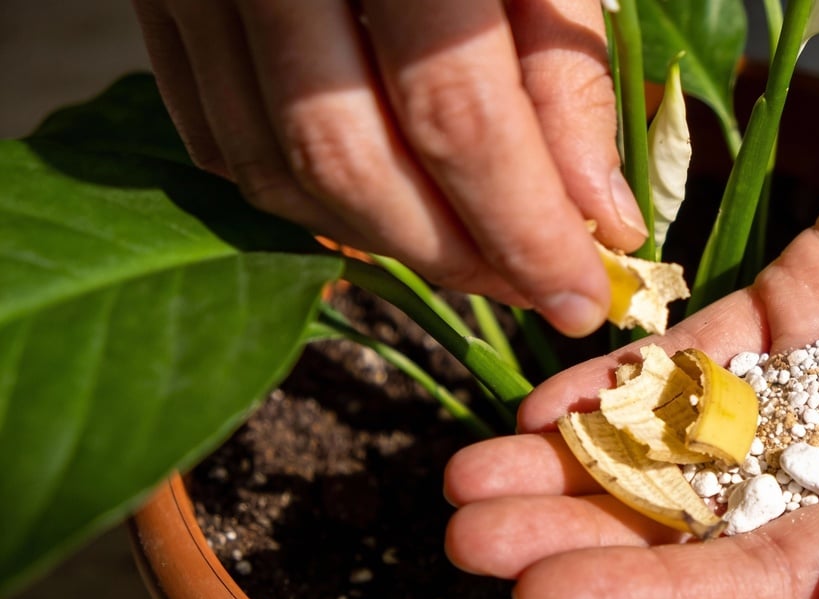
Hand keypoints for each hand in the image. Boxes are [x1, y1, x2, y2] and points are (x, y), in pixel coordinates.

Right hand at [131, 0, 647, 335]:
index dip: (524, 229)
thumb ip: (565, 74)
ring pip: (271, 166)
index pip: (456, 117)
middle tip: (532, 286)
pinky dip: (301, 193)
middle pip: (349, 161)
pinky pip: (215, 135)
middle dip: (453, 253)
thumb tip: (595, 218)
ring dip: (381, 239)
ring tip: (470, 253)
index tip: (584, 295)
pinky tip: (380, 203)